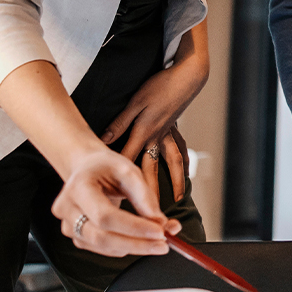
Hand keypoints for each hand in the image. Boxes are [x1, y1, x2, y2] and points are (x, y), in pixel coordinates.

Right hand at [50, 148, 177, 257]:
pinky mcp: (76, 237)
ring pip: (103, 246)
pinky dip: (125, 247)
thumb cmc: (107, 168)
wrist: (86, 169)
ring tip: (158, 242)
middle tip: (163, 245)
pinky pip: (102, 249)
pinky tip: (140, 240)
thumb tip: (161, 223)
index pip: (105, 215)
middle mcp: (66, 209)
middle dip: (136, 244)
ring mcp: (68, 226)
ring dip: (134, 247)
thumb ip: (145, 197)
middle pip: (101, 237)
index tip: (160, 231)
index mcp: (78, 187)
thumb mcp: (128, 171)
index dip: (133, 227)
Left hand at [100, 35, 209, 202]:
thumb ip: (120, 123)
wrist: (187, 76)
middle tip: (150, 214)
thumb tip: (104, 141)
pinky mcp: (177, 129)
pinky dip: (184, 165)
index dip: (121, 180)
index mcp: (144, 132)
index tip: (116, 199)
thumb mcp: (135, 102)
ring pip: (171, 165)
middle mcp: (158, 138)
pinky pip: (181, 151)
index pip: (129, 161)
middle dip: (150, 194)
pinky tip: (185, 175)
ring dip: (175, 183)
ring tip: (178, 200)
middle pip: (151, 170)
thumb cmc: (160, 87)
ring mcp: (170, 135)